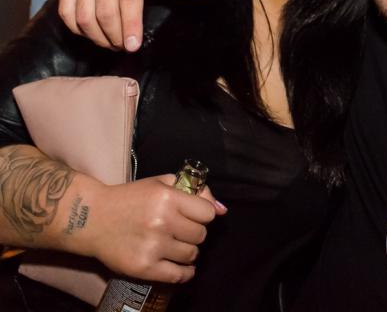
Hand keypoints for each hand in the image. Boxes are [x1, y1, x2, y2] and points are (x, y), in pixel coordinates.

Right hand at [59, 0, 214, 50]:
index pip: (129, 0)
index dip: (130, 26)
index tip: (134, 46)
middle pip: (105, 12)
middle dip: (115, 36)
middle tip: (126, 47)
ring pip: (84, 15)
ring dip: (97, 36)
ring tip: (113, 43)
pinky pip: (66, 11)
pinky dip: (78, 28)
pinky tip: (94, 33)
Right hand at [84, 175, 226, 283]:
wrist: (92, 218)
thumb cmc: (130, 198)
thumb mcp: (161, 183)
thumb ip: (194, 191)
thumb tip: (222, 209)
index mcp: (168, 198)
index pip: (207, 213)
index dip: (203, 214)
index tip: (195, 215)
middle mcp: (163, 222)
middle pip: (201, 234)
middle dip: (195, 232)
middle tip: (183, 230)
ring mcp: (153, 246)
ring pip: (192, 254)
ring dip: (188, 251)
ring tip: (176, 245)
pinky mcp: (144, 267)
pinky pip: (178, 275)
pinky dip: (185, 272)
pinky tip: (183, 267)